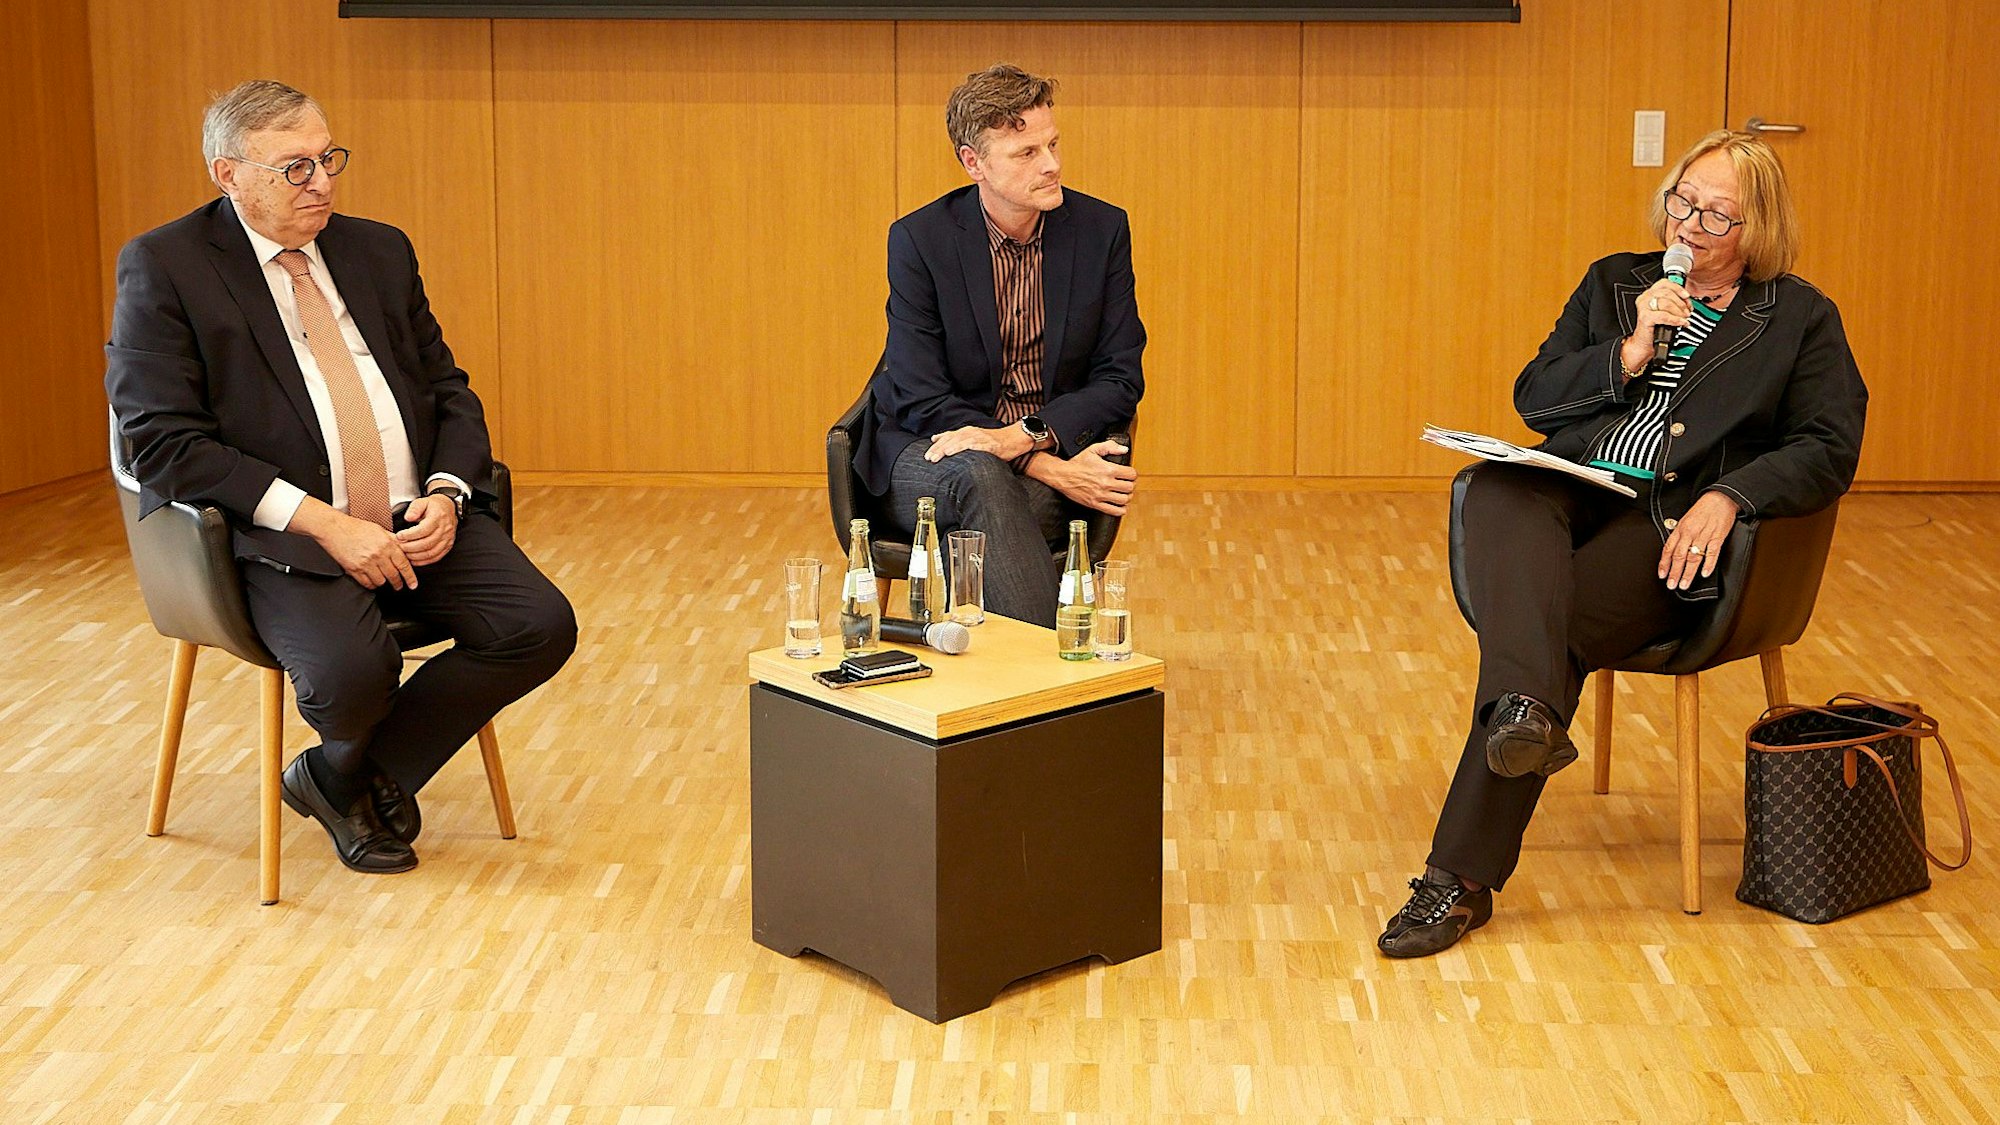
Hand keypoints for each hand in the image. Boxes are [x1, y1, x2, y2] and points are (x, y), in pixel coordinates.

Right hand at [290, 497, 417, 589]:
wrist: (334, 529)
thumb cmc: (356, 528)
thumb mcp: (379, 530)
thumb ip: (393, 540)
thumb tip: (405, 548)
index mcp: (387, 544)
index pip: (404, 564)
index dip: (410, 577)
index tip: (413, 584)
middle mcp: (378, 555)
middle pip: (393, 576)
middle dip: (398, 583)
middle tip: (399, 585)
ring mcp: (366, 563)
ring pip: (381, 582)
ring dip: (383, 582)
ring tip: (382, 579)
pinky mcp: (354, 570)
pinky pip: (367, 583)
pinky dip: (371, 584)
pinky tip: (371, 579)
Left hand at [396, 493, 459, 566]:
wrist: (448, 509)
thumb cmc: (434, 506)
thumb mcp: (422, 502)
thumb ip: (414, 508)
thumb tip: (408, 517)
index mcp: (437, 518)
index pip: (423, 530)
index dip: (409, 535)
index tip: (399, 536)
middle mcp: (444, 530)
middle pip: (427, 543)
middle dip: (410, 547)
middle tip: (399, 547)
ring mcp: (447, 539)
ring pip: (431, 552)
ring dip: (416, 556)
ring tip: (405, 553)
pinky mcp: (447, 546)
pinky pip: (436, 557)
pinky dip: (424, 561)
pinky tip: (414, 560)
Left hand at [925, 424, 1032, 461]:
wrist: (1014, 439)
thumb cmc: (993, 442)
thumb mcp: (972, 438)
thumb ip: (955, 438)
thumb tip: (936, 438)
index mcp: (966, 432)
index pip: (947, 438)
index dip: (936, 446)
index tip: (927, 455)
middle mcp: (971, 432)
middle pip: (952, 440)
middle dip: (939, 449)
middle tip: (929, 458)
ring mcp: (980, 437)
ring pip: (961, 442)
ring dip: (949, 448)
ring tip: (940, 456)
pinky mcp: (990, 444)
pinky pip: (976, 445)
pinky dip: (966, 448)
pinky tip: (958, 452)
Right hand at [1028, 440, 1136, 514]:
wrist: (1062, 475)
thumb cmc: (1077, 463)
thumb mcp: (1093, 450)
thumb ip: (1110, 447)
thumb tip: (1124, 449)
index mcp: (1108, 469)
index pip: (1131, 474)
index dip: (1132, 474)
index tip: (1129, 474)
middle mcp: (1106, 483)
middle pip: (1129, 488)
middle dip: (1130, 485)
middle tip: (1127, 484)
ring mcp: (1101, 495)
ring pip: (1124, 500)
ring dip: (1127, 497)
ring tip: (1124, 494)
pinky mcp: (1095, 504)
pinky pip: (1114, 511)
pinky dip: (1120, 509)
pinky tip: (1119, 505)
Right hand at [1624, 277, 1693, 374]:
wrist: (1643, 344)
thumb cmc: (1654, 328)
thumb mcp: (1664, 311)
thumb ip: (1672, 302)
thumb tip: (1686, 300)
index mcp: (1649, 294)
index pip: (1664, 283)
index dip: (1678, 289)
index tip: (1686, 296)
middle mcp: (1645, 298)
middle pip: (1667, 293)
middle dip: (1681, 302)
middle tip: (1687, 311)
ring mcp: (1643, 307)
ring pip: (1666, 303)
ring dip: (1679, 311)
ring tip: (1684, 318)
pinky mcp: (1644, 317)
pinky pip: (1664, 316)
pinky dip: (1675, 319)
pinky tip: (1681, 323)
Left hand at [1659, 490, 1738, 589]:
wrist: (1720, 498)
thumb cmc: (1703, 509)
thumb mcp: (1686, 520)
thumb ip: (1679, 535)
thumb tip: (1672, 551)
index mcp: (1680, 528)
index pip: (1669, 549)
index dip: (1664, 563)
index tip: (1662, 575)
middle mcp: (1690, 532)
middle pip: (1679, 556)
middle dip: (1674, 572)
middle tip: (1672, 584)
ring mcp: (1704, 535)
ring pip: (1693, 557)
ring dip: (1688, 573)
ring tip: (1685, 584)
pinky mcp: (1717, 537)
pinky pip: (1712, 552)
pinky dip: (1708, 564)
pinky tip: (1704, 573)